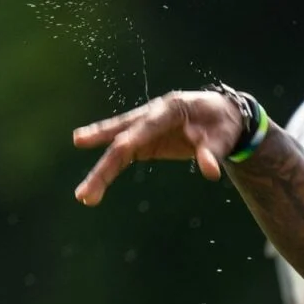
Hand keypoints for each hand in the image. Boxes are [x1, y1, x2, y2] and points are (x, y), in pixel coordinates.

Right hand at [72, 90, 243, 205]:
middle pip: (122, 139)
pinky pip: (122, 155)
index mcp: (170, 109)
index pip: (146, 125)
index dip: (132, 138)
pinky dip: (109, 168)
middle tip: (87, 187)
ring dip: (101, 171)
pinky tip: (94, 184)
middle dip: (105, 165)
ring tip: (81, 194)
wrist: (219, 115)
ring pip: (116, 148)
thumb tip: (210, 172)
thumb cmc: (220, 124)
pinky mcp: (144, 141)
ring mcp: (144, 128)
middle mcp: (150, 116)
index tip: (118, 150)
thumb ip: (212, 152)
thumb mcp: (222, 137)